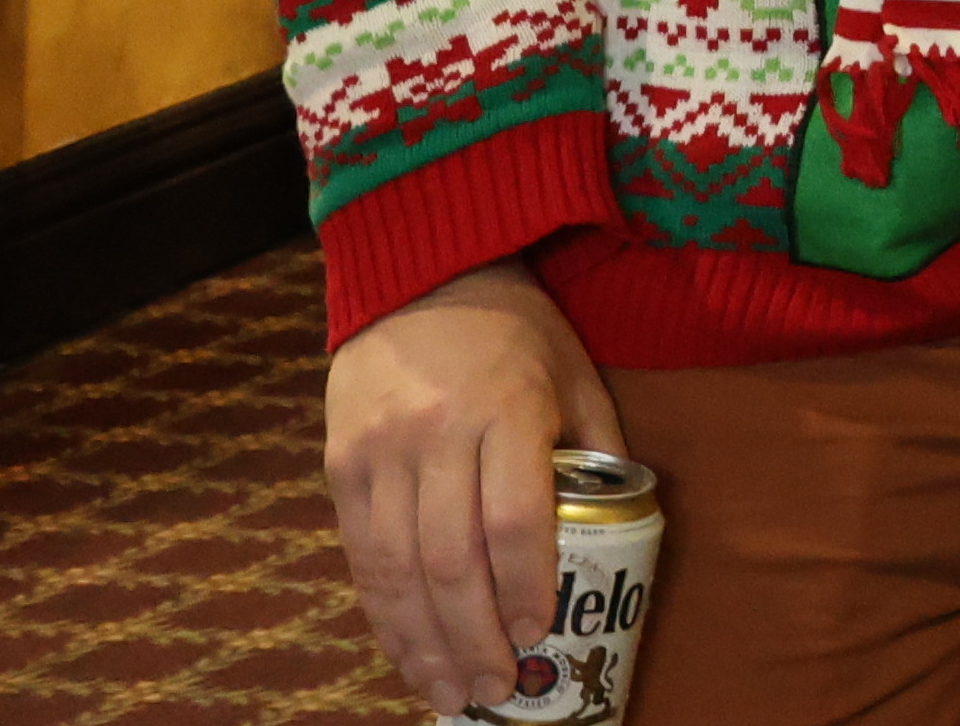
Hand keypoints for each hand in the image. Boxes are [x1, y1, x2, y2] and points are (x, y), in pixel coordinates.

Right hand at [324, 257, 623, 713]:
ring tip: (449, 692)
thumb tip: (621, 528)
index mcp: (505, 409)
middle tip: (497, 689)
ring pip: (395, 569)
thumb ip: (595, 448)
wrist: (420, 275)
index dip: (524, 587)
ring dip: (422, 642)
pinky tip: (406, 649)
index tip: (539, 632)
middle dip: (473, 637)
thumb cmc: (517, 331)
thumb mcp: (576, 372)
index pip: (514, 520)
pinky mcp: (339, 465)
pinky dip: (382, 612)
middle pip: (449, 560)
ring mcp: (378, 452)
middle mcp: (434, 434)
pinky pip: (360, 555)